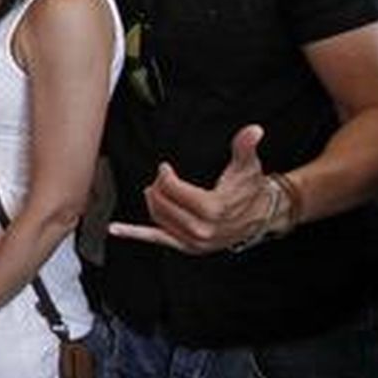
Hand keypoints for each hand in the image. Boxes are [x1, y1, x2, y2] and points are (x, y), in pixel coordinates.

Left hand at [109, 124, 272, 253]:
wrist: (261, 215)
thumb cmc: (250, 189)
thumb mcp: (247, 165)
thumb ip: (246, 146)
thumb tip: (253, 130)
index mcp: (213, 208)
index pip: (173, 190)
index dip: (165, 176)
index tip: (165, 167)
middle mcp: (202, 229)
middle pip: (163, 204)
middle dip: (158, 186)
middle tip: (161, 176)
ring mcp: (194, 241)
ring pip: (158, 218)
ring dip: (152, 201)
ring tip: (156, 189)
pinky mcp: (188, 247)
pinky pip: (157, 239)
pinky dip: (135, 234)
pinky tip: (115, 229)